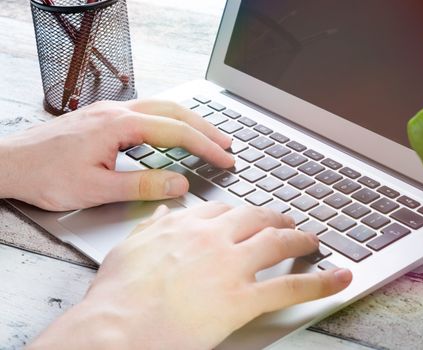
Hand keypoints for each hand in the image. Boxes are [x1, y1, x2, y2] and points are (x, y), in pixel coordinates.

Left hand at [0, 99, 233, 210]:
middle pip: (174, 112)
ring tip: (209, 137)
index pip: (175, 132)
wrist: (9, 163)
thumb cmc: (46, 175)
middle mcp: (117, 111)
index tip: (225, 158)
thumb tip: (179, 182)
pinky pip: (146, 113)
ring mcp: (109, 112)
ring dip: (189, 122)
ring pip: (161, 108)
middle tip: (228, 144)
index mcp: (118, 125)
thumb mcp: (97, 188)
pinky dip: (169, 122)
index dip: (205, 146)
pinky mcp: (103, 118)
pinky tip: (172, 134)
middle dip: (205, 127)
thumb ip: (142, 184)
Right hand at [29, 203, 351, 349]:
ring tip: (312, 240)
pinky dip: (321, 282)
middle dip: (277, 218)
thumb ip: (150, 227)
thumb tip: (163, 213)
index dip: (244, 214)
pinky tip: (338, 279)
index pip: (224, 211)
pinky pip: (291, 287)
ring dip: (301, 239)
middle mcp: (212, 238)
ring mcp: (230, 265)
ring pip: (278, 242)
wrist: (114, 328)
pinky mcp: (242, 298)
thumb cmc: (115, 296)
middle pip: (257, 218)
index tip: (251, 217)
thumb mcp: (127, 250)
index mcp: (185, 226)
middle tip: (287, 223)